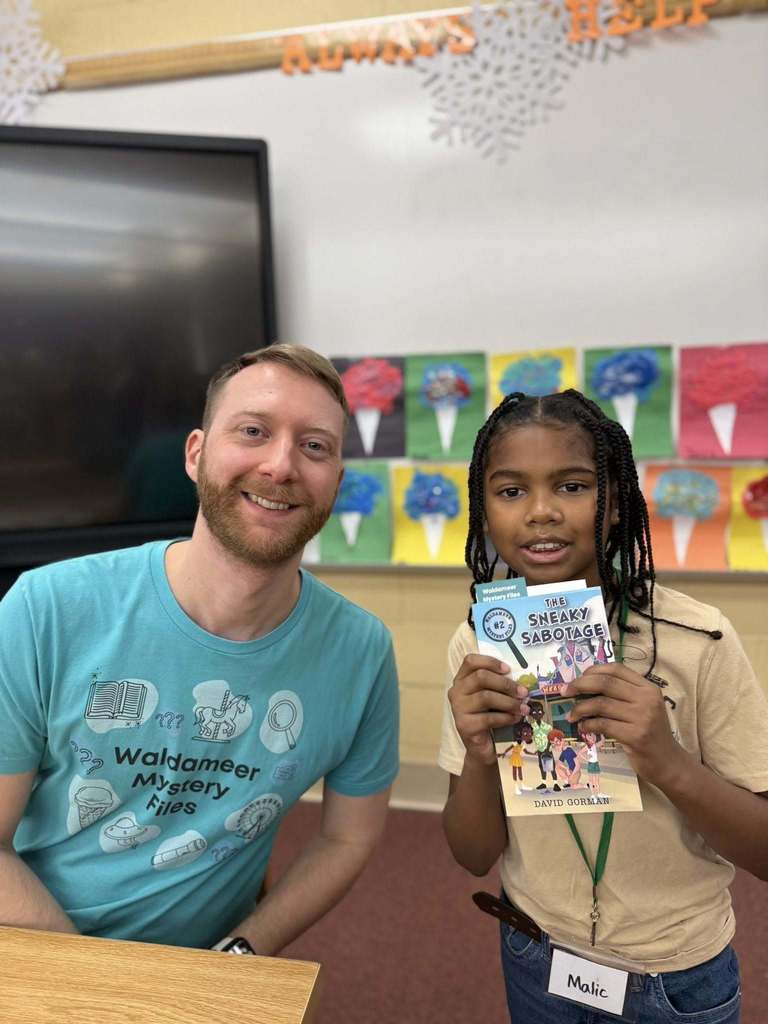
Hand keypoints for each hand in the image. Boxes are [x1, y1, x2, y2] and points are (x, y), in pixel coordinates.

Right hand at [449, 654, 530, 766]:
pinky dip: (505, 718)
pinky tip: (515, 718)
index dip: (490, 662)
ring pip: (485, 697)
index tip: (508, 669)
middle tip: (523, 692)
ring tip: (523, 708)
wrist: (483, 746)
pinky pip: (488, 718)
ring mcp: (458, 709)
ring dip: (509, 702)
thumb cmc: (490, 716)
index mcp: (462, 679)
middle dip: (506, 684)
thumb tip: (523, 678)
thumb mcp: (494, 696)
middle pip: (480, 677)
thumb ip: (500, 685)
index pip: (471, 661)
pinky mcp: (463, 725)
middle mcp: (456, 691)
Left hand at [562, 663, 682, 786]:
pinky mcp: (635, 735)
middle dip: (580, 685)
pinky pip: (603, 724)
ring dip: (580, 709)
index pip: (616, 669)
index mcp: (648, 687)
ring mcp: (642, 717)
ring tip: (571, 715)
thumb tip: (584, 685)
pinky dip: (588, 725)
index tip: (577, 678)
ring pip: (601, 704)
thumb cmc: (650, 733)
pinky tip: (583, 728)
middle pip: (605, 683)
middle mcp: (647, 698)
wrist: (668, 762)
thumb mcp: (642, 707)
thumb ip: (621, 694)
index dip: (593, 670)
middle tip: (565, 691)